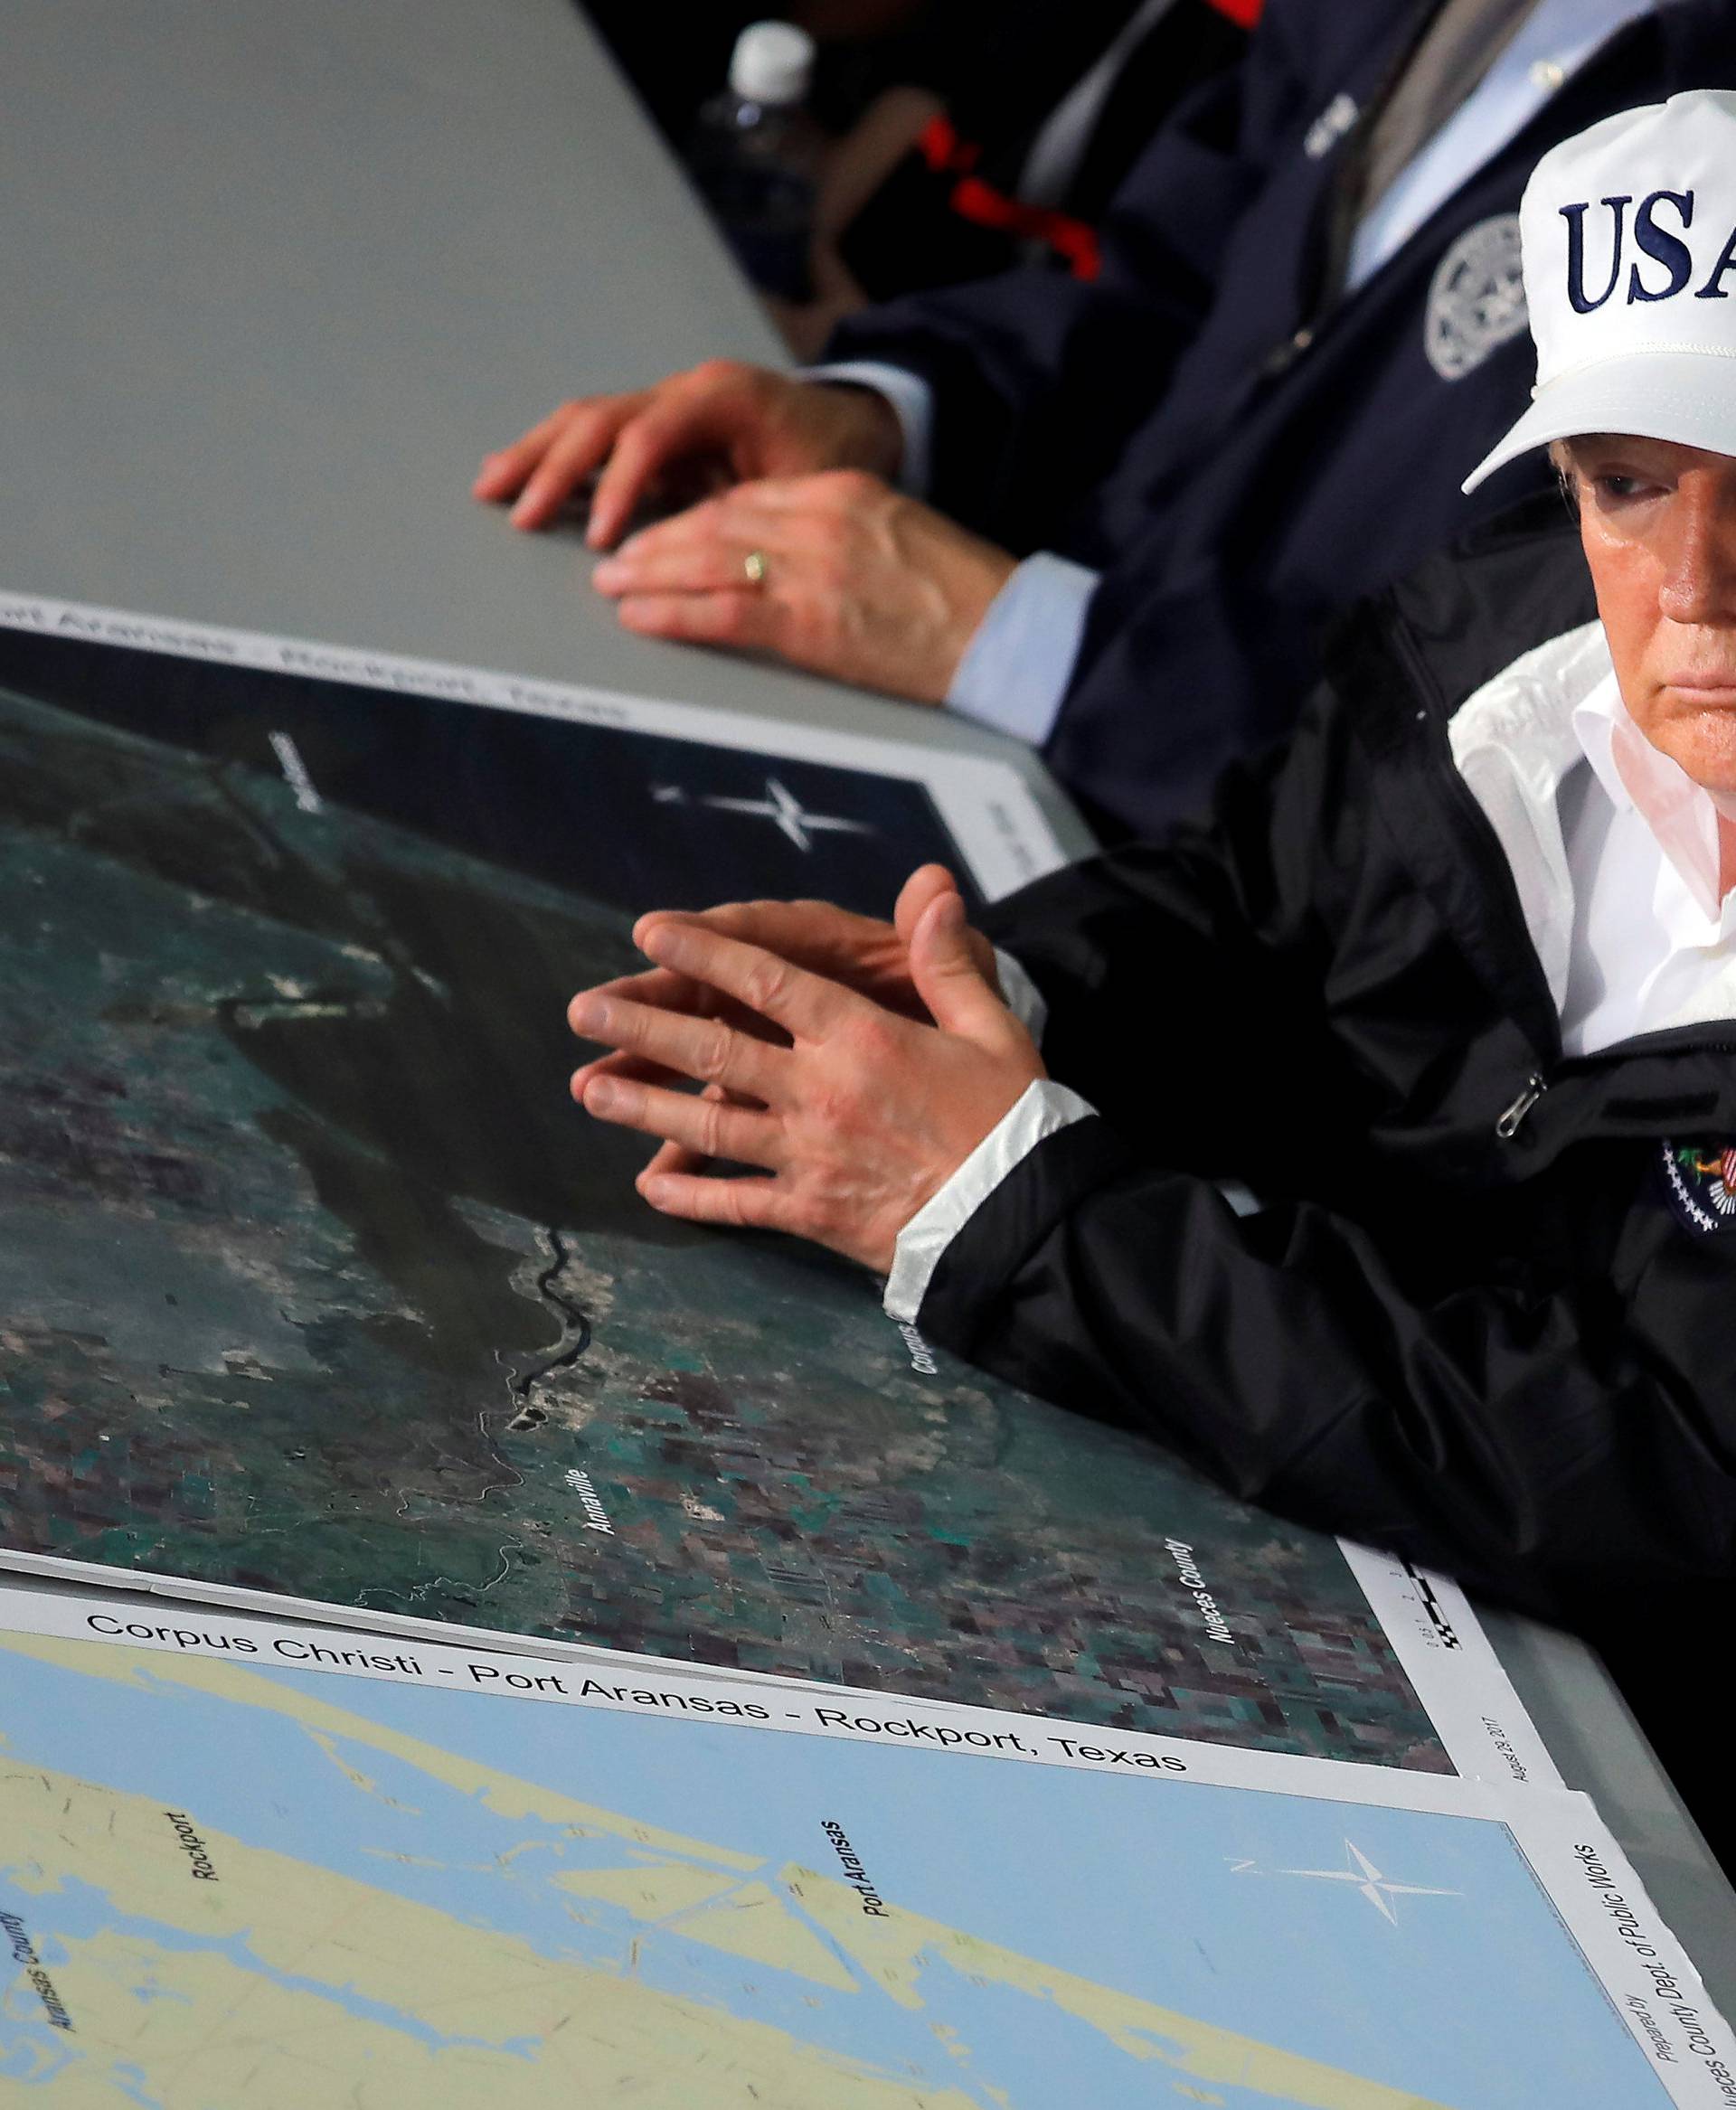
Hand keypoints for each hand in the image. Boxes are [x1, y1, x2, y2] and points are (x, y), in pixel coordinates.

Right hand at [472, 360, 902, 545]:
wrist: (858, 422)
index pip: (648, 435)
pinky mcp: (660, 426)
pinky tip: (522, 475)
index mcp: (722, 396)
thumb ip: (747, 505)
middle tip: (517, 510)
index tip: (598, 536)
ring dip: (539, 454)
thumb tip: (693, 543)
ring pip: (589, 420)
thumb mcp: (807, 483)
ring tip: (493, 486)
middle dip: (554, 466)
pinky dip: (558, 455)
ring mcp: (669, 403)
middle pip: (602, 419)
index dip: (618, 487)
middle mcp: (686, 390)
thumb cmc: (835, 455)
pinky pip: (599, 434)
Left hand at [566, 889, 1042, 1274]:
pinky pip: (736, 1203)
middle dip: (642, 1027)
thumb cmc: (1011, 1120)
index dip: (704, 954)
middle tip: (584, 1011)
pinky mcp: (810, 1213)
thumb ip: (946, 959)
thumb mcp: (990, 1028)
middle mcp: (820, 1091)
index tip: (651, 934)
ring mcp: (807, 1156)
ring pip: (706, 1126)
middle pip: (713, 1050)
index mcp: (860, 1037)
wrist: (1021, 1219)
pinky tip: (650, 1188)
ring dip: (641, 1108)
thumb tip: (934, 886)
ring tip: (589, 1090)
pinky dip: (690, 1196)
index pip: (766, 982)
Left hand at [592, 473, 1016, 701]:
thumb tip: (785, 554)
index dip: (690, 516)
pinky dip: (672, 612)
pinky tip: (639, 615)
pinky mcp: (810, 622)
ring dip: (649, 573)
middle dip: (656, 540)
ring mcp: (811, 570)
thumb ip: (839, 534)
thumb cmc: (961, 596)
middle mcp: (818, 520)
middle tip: (615, 557)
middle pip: (713, 521)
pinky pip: (720, 612)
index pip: (745, 498)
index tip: (659, 531)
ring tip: (612, 585)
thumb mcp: (898, 536)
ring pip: (706, 560)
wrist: (1005, 630)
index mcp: (841, 492)